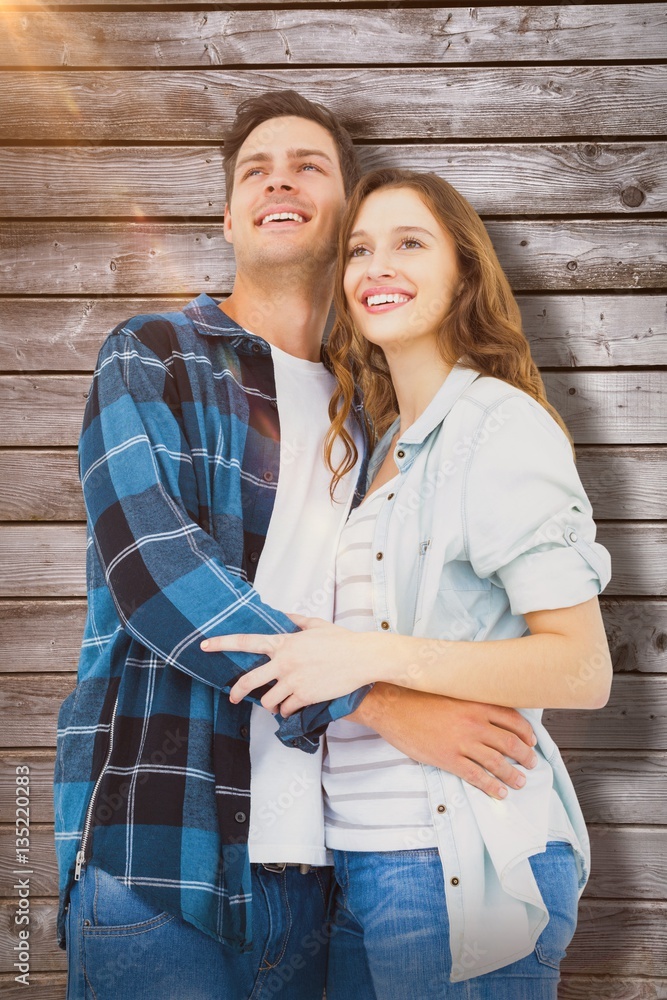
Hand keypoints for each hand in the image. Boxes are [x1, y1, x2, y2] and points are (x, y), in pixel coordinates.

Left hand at [200, 614, 376, 715]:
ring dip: (270, 705)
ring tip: (275, 705)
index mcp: (284, 643)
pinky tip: (291, 709)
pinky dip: (287, 711)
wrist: (361, 658)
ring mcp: (294, 681)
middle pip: (249, 681)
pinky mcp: (305, 696)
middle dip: (236, 692)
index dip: (222, 643)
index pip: (246, 642)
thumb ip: (296, 620)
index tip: (205, 645)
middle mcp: (284, 662)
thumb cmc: (341, 640)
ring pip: (268, 701)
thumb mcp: (316, 624)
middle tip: (232, 698)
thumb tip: (284, 615)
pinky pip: (287, 709)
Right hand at [350, 684, 537, 799]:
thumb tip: (486, 714)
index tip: (531, 740)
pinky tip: (500, 792)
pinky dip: (492, 786)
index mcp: (475, 704)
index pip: (512, 718)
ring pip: (498, 762)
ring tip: (520, 781)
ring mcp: (462, 742)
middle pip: (510, 742)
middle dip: (526, 755)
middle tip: (532, 763)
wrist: (392, 706)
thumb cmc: (418, 698)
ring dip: (513, 774)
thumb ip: (470, 702)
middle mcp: (474, 722)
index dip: (526, 732)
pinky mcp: (448, 758)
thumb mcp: (449, 692)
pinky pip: (477, 776)